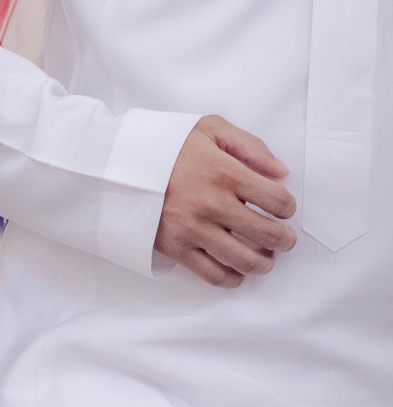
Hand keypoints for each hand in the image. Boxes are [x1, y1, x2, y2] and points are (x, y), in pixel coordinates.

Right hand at [155, 115, 296, 285]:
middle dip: (284, 240)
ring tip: (265, 258)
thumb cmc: (165, 146)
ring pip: (245, 261)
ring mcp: (193, 229)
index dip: (288, 207)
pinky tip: (236, 270)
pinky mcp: (176, 248)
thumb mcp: (208, 128)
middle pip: (268, 235)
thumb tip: (281, 173)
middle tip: (283, 239)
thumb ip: (249, 145)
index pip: (277, 200)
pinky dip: (233, 278)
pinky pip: (214, 275)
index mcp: (223, 172)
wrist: (117, 165)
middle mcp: (212, 204)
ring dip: (264, 263)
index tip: (282, 208)